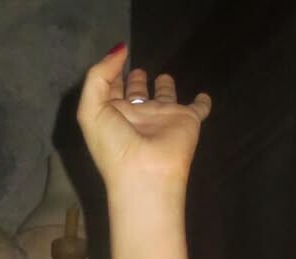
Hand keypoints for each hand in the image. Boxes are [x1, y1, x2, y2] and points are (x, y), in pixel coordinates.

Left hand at [77, 43, 210, 193]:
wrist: (145, 173)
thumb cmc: (114, 145)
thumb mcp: (91, 109)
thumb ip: (99, 76)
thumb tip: (120, 50)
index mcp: (114, 115)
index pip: (111, 92)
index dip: (110, 76)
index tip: (116, 61)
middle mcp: (137, 116)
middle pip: (137, 94)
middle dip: (136, 81)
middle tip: (137, 69)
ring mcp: (162, 119)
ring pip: (165, 98)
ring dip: (165, 87)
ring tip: (163, 76)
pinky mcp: (187, 120)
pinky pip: (198, 108)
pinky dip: (203, 102)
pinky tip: (204, 96)